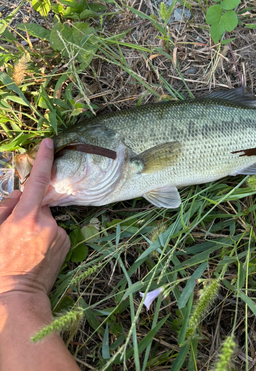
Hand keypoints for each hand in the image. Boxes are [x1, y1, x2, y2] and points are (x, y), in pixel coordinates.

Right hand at [0, 139, 69, 297]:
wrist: (17, 296)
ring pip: (47, 220)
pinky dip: (47, 237)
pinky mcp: (66, 243)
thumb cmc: (0, 264)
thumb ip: (6, 209)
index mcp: (25, 217)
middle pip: (39, 205)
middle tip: (17, 234)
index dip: (43, 159)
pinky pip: (55, 232)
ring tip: (27, 248)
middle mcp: (46, 222)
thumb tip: (20, 196)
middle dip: (29, 212)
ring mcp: (58, 233)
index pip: (36, 181)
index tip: (49, 142)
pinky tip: (38, 253)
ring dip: (39, 226)